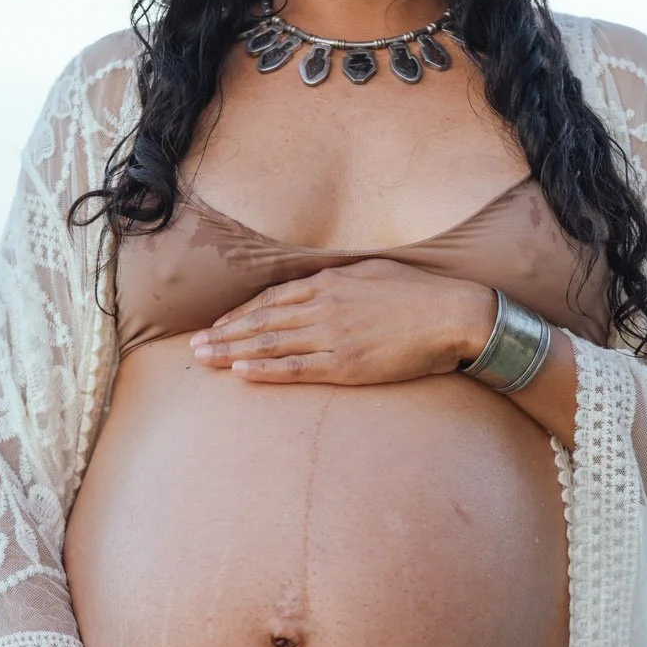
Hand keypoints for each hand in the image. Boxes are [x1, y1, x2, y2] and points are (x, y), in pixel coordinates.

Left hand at [190, 258, 495, 385]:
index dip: (240, 312)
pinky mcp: (346, 365)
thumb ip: (338, 281)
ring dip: (233, 352)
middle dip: (224, 334)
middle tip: (193, 347)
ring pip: (270, 344)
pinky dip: (265, 370)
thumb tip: (316, 285)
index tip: (217, 323)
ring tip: (204, 360)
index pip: (271, 298)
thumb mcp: (372, 273)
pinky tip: (241, 374)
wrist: (454, 314)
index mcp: (329, 282)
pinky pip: (296, 369)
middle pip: (261, 321)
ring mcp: (332, 336)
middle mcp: (323, 307)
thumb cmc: (418, 293)